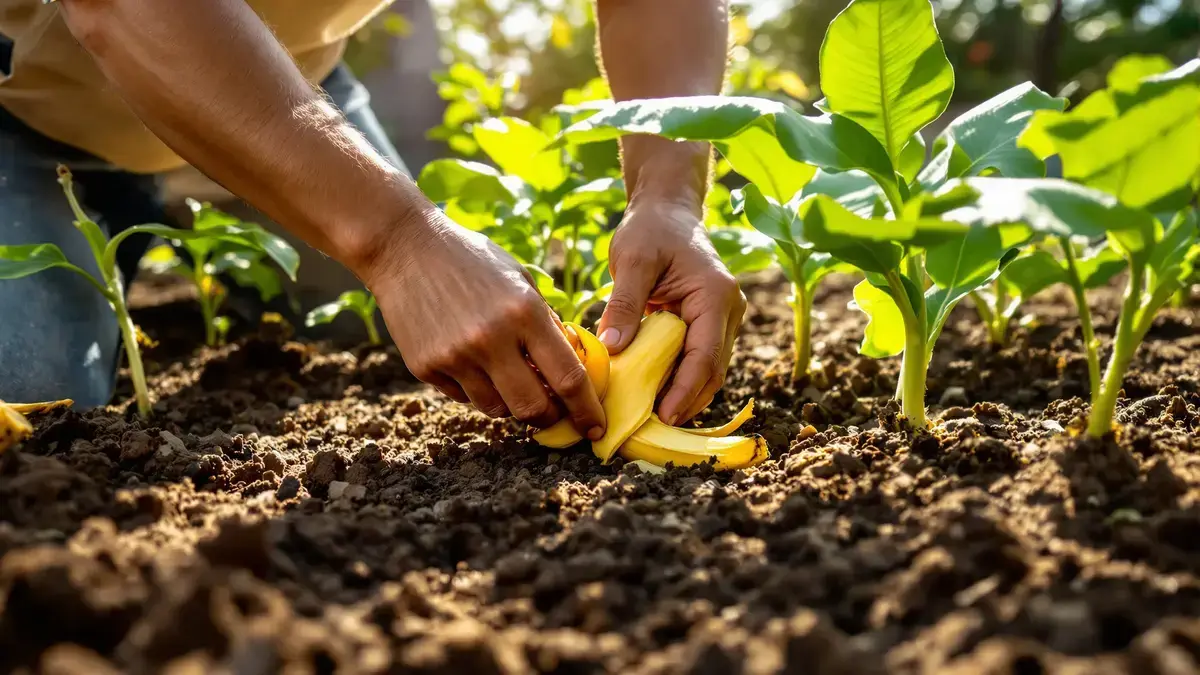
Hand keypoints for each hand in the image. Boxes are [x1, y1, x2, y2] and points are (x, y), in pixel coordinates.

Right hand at [362, 211, 605, 437]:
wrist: (405, 248)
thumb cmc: (472, 260)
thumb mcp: (521, 280)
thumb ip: (546, 323)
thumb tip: (571, 367)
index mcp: (524, 312)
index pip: (569, 378)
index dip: (587, 411)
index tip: (596, 428)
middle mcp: (491, 338)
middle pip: (533, 408)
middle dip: (550, 418)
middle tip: (554, 413)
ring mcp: (456, 355)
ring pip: (497, 409)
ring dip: (512, 405)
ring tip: (510, 380)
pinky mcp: (426, 366)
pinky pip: (463, 398)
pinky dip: (477, 390)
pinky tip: (472, 363)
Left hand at [597, 199, 745, 424]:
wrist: (667, 210)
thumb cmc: (650, 230)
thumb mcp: (632, 261)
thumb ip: (624, 305)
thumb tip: (612, 349)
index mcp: (715, 295)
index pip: (705, 356)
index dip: (685, 392)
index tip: (663, 418)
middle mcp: (729, 310)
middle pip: (712, 371)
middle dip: (686, 402)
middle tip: (651, 430)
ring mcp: (724, 319)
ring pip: (708, 370)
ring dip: (683, 395)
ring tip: (650, 420)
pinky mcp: (710, 325)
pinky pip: (698, 360)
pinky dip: (679, 380)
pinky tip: (654, 396)